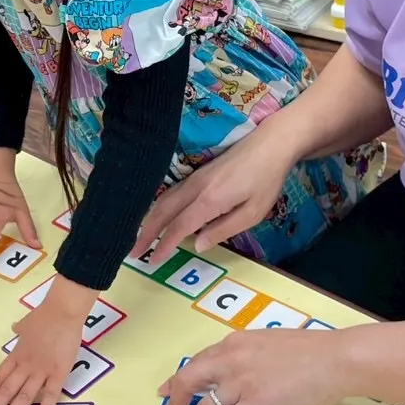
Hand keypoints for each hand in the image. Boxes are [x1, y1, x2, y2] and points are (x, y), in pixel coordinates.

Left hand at [0, 293, 83, 404]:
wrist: (63, 312)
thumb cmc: (44, 316)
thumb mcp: (26, 323)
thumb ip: (20, 329)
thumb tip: (15, 328)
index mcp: (16, 355)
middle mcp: (25, 366)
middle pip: (6, 391)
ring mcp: (41, 371)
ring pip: (24, 396)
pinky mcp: (59, 373)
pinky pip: (51, 394)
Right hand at [132, 125, 295, 259]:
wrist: (270, 144)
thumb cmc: (266, 180)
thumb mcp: (252, 213)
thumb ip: (223, 230)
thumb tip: (197, 245)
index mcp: (208, 201)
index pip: (178, 227)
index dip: (163, 245)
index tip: (151, 261)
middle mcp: (195, 189)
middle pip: (163, 212)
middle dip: (146, 233)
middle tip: (133, 252)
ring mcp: (194, 179)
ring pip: (164, 201)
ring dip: (149, 220)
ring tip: (140, 237)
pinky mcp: (198, 174)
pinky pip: (171, 193)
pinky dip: (159, 207)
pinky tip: (158, 215)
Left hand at [157, 327, 343, 404]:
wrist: (336, 359)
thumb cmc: (314, 352)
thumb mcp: (272, 344)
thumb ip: (251, 356)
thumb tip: (240, 373)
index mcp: (237, 343)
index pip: (200, 361)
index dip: (180, 378)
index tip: (168, 388)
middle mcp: (232, 360)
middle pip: (190, 380)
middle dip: (173, 401)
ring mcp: (242, 384)